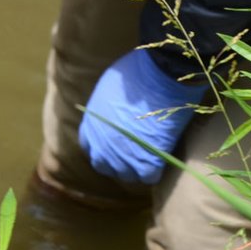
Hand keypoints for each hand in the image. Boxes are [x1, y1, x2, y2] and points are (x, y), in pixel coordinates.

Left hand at [79, 50, 207, 184]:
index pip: (89, 146)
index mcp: (91, 125)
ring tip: (150, 155)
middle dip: (117, 161)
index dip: (102, 146)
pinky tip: (162, 156)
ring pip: (127, 175)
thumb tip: (111, 113)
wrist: (159, 75)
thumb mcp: (107, 89)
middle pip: (104, 165)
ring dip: (137, 167)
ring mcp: (122, 156)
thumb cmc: (134, 73)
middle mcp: (101, 145)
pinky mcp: (146, 162)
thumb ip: (104, 108)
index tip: (114, 142)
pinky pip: (149, 176)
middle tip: (134, 152)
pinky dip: (156, 169)